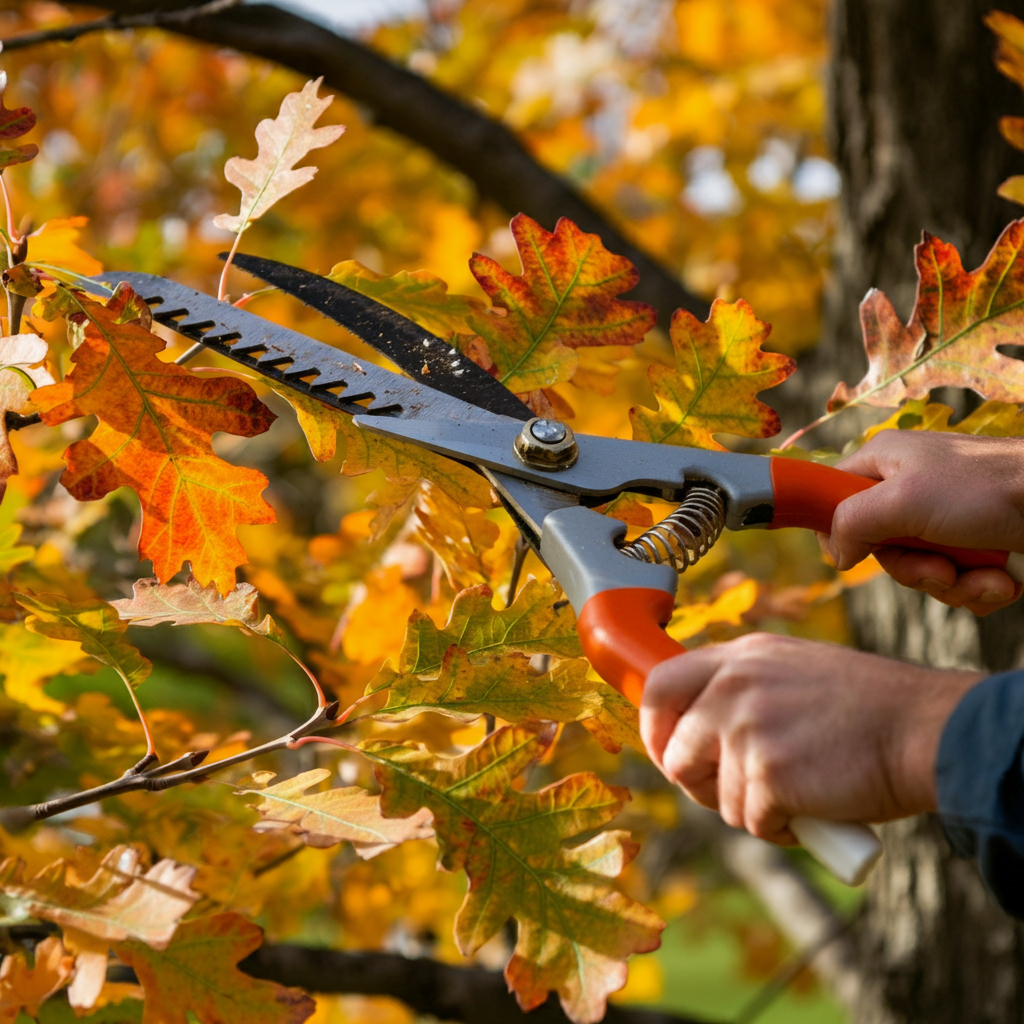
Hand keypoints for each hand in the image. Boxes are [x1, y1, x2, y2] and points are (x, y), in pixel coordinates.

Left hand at [640, 633, 983, 843]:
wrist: (925, 729)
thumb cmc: (869, 709)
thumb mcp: (793, 671)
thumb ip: (744, 689)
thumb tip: (701, 730)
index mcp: (740, 657)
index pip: (660, 685)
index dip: (654, 728)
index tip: (668, 753)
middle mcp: (733, 686)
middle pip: (673, 752)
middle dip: (696, 784)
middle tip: (736, 794)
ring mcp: (746, 728)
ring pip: (715, 796)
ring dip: (750, 810)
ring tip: (796, 795)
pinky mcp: (767, 774)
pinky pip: (750, 822)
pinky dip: (779, 830)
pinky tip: (812, 813)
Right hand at [828, 431, 1023, 614]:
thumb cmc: (984, 488)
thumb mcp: (902, 499)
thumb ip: (852, 522)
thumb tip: (836, 554)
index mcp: (883, 463)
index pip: (832, 496)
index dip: (836, 530)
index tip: (852, 554)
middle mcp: (909, 490)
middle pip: (880, 549)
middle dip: (914, 571)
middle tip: (940, 569)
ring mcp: (943, 520)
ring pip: (920, 571)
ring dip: (952, 586)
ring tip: (985, 576)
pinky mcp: (974, 545)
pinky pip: (955, 582)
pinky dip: (977, 590)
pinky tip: (1001, 580)